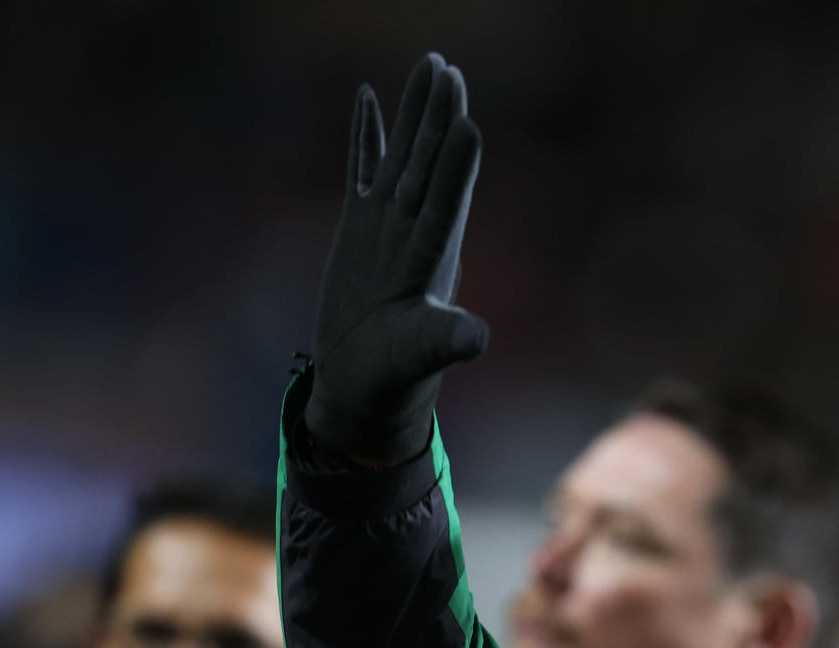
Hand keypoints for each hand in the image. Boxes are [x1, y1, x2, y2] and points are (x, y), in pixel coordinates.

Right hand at [305, 53, 489, 464]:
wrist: (366, 389)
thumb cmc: (394, 378)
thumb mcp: (420, 356)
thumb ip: (447, 342)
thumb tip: (478, 339)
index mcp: (432, 259)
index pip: (446, 201)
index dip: (455, 164)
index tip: (467, 121)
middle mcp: (415, 233)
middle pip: (429, 164)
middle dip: (439, 118)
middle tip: (448, 69)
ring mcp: (388, 226)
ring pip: (403, 156)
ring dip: (415, 114)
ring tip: (430, 66)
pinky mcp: (360, 228)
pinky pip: (363, 168)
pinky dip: (365, 135)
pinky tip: (369, 97)